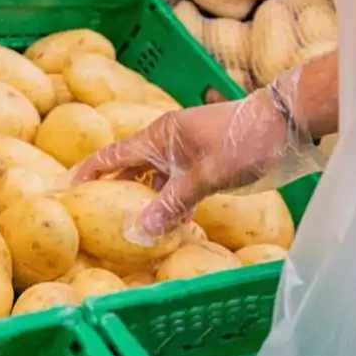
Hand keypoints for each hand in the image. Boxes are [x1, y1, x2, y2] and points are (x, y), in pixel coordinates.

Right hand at [74, 83, 321, 236]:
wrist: (287, 125)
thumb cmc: (245, 141)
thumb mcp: (207, 175)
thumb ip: (173, 203)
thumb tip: (138, 230)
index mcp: (160, 135)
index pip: (113, 154)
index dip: (90, 171)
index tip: (68, 190)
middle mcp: (169, 143)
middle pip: (131, 169)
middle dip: (114, 192)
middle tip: (95, 218)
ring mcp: (188, 153)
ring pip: (156, 180)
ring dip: (146, 202)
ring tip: (130, 228)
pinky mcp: (206, 164)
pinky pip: (178, 185)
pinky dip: (171, 204)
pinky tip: (171, 225)